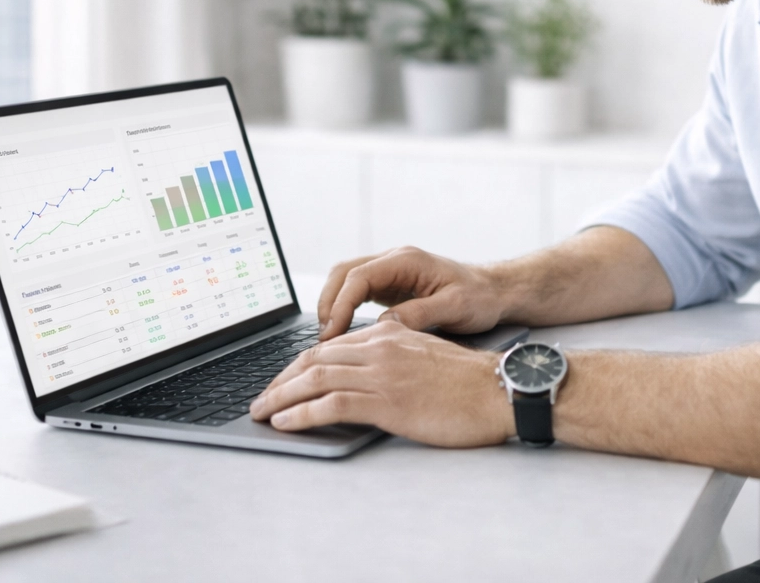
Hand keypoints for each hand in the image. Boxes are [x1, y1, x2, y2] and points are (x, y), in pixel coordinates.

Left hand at [249, 320, 514, 445]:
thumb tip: (375, 365)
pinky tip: (286, 423)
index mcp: (389, 336)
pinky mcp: (386, 401)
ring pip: (315, 379)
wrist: (497, 391)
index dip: (299, 365)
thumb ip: (398, 353)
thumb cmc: (469, 382)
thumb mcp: (428, 354)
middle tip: (262, 399)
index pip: (330, 346)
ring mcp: (381, 374)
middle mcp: (380, 348)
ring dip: (281, 397)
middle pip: (314, 359)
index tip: (283, 381)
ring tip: (263, 412)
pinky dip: (301, 414)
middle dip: (281, 380)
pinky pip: (330, 405)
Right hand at [316, 246, 506, 340]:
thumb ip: (420, 314)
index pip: (358, 276)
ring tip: (328, 338)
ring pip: (346, 281)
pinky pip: (356, 292)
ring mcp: (390, 272)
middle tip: (323, 338)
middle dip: (327, 303)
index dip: (340, 304)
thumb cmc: (480, 298)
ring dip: (332, 305)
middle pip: (343, 273)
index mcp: (407, 260)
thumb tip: (384, 327)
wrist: (494, 291)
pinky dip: (344, 309)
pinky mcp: (390, 285)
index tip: (331, 332)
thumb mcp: (455, 307)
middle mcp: (394, 261)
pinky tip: (342, 332)